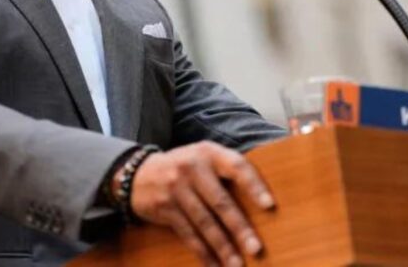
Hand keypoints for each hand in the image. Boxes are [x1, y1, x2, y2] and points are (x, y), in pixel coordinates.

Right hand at [126, 141, 274, 266]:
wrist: (138, 173)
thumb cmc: (184, 167)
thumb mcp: (202, 157)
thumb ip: (226, 169)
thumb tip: (263, 198)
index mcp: (208, 152)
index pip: (236, 166)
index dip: (253, 185)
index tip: (269, 206)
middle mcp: (192, 168)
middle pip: (220, 202)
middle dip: (240, 228)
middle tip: (256, 248)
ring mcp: (176, 188)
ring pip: (205, 222)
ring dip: (223, 247)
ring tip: (238, 264)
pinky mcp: (165, 207)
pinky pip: (188, 234)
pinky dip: (203, 252)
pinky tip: (214, 265)